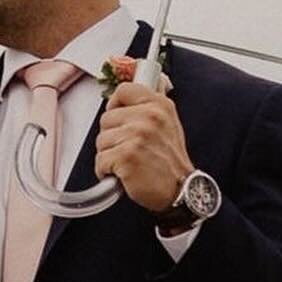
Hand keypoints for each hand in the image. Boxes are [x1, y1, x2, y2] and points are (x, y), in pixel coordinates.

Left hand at [95, 81, 191, 214]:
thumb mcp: (167, 124)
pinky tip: (123, 174)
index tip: (119, 118)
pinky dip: (106, 171)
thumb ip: (147, 107)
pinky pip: (100, 160)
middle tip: (130, 149)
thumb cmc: (170, 162)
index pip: (123, 90)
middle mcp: (149, 117)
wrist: (180, 191)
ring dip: (109, 155)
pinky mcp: (126, 156)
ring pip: (101, 140)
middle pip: (106, 118)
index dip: (116, 105)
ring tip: (129, 161)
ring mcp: (137, 136)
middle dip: (112, 136)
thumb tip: (125, 94)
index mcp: (159, 105)